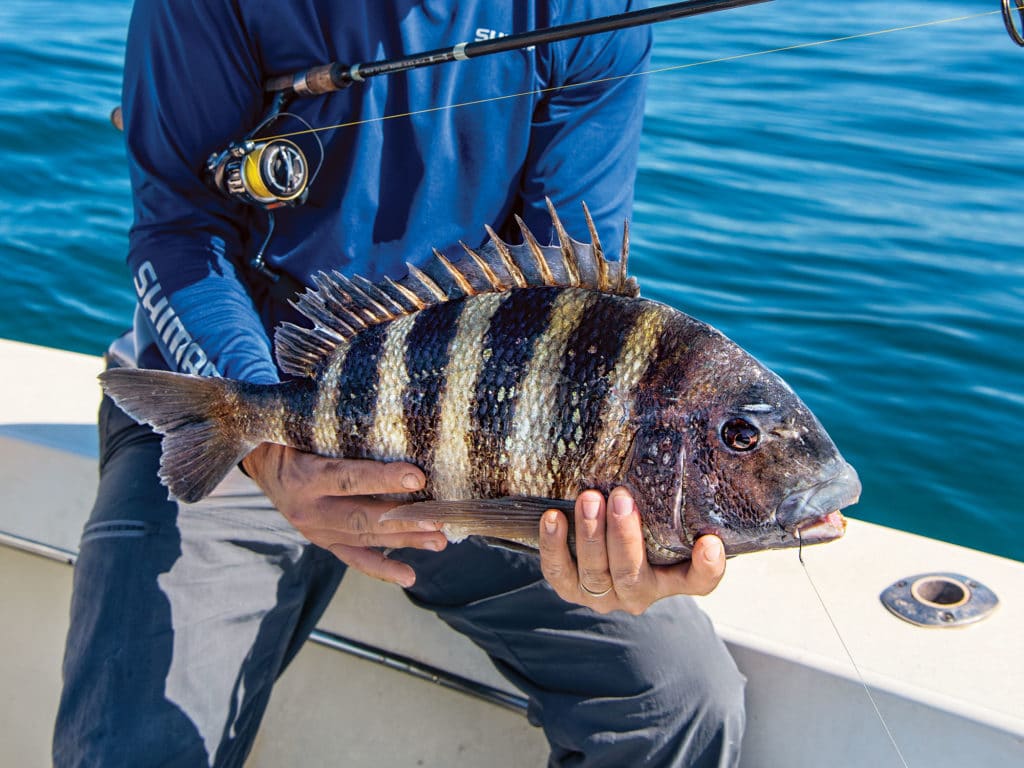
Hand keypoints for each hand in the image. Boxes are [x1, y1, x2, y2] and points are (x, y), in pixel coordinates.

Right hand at [241, 444, 445, 586]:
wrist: (262, 463)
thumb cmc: (293, 435)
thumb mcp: (305, 425)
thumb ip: (338, 424)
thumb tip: (387, 405)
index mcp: (304, 476)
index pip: (348, 478)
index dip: (382, 479)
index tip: (417, 477)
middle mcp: (309, 508)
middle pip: (361, 515)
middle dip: (402, 519)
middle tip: (437, 519)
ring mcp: (316, 529)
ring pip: (364, 537)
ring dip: (404, 540)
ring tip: (439, 539)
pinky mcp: (324, 541)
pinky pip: (354, 558)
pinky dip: (382, 569)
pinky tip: (409, 576)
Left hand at [538, 487, 725, 614]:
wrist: (599, 545)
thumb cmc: (642, 519)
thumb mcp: (661, 513)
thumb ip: (670, 493)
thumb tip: (676, 434)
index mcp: (674, 577)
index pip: (700, 580)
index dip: (707, 567)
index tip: (709, 542)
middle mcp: (641, 592)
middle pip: (633, 575)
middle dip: (625, 536)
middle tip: (621, 498)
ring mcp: (605, 595)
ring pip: (595, 574)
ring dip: (590, 535)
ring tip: (589, 498)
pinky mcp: (572, 590)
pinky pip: (559, 573)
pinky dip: (554, 546)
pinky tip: (553, 517)